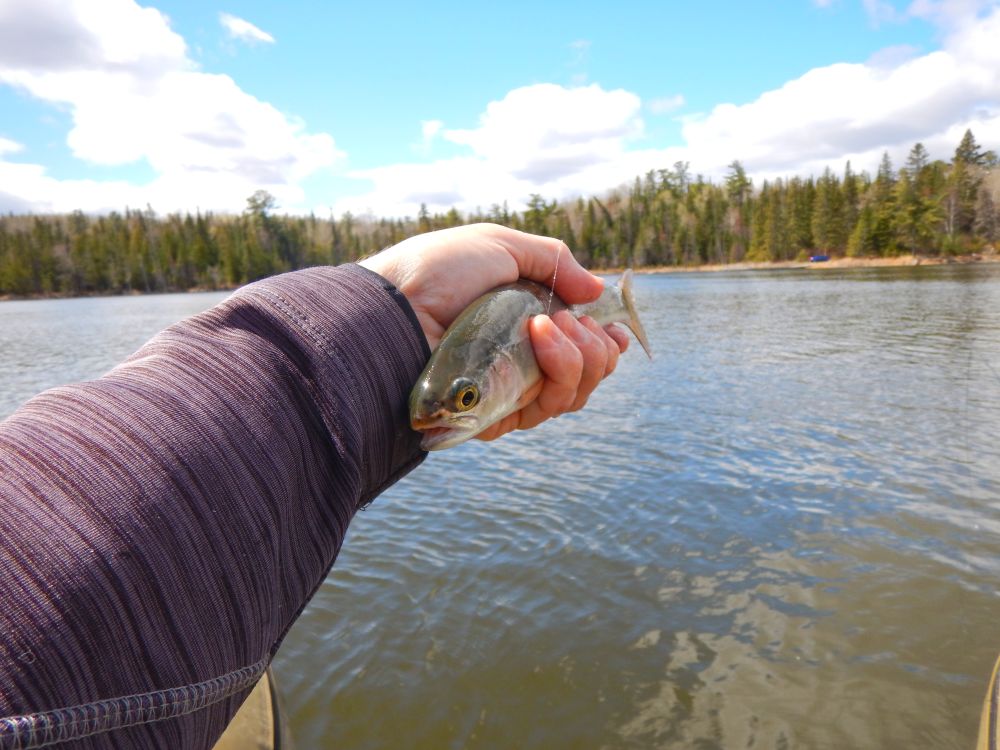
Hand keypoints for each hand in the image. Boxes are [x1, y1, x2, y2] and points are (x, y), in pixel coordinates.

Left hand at [359, 223, 628, 441]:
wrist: (393, 306)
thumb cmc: (437, 271)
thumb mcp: (500, 245)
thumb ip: (554, 261)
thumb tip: (597, 291)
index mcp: (523, 325)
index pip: (580, 349)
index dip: (606, 342)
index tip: (618, 330)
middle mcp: (520, 362)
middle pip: (589, 375)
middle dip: (597, 347)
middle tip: (568, 319)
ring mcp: (508, 392)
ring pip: (574, 394)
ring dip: (580, 355)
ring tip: (546, 324)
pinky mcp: (495, 416)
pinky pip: (548, 407)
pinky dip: (559, 368)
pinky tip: (539, 335)